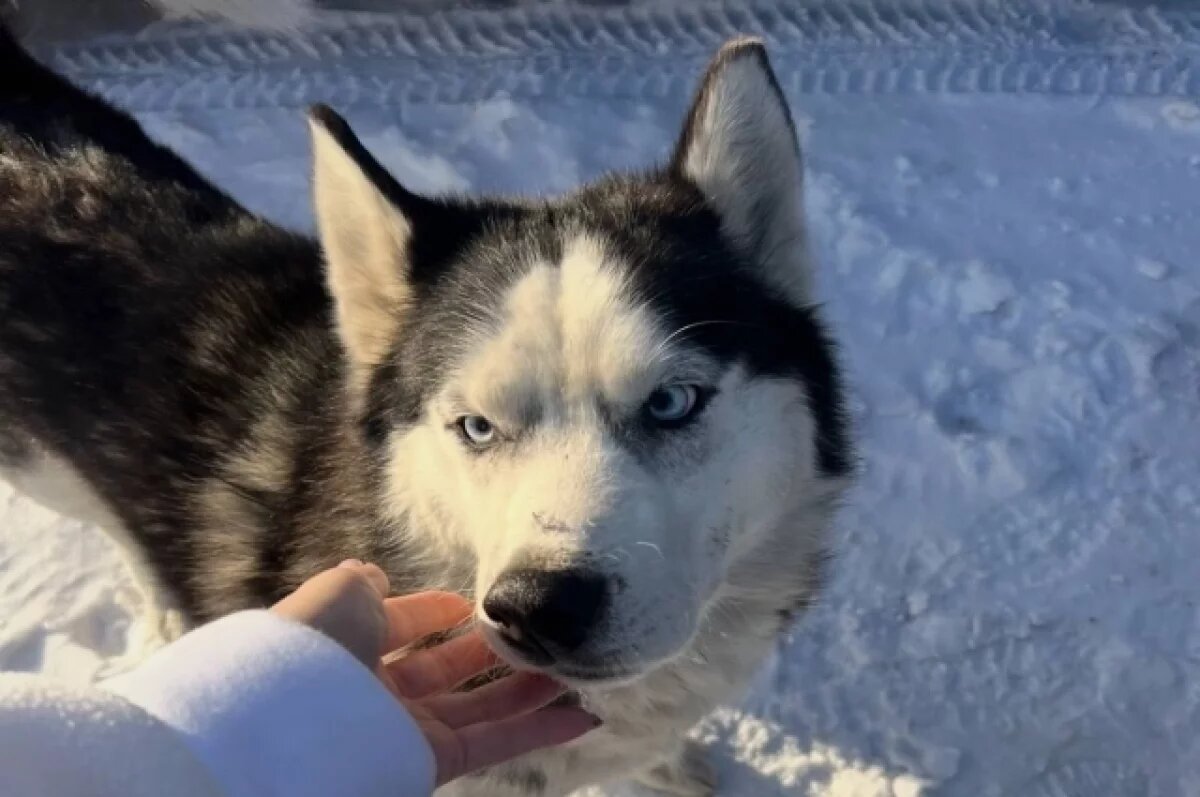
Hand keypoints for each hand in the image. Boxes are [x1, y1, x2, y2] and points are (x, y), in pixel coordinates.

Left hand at [272, 560, 599, 784]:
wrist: (287, 720)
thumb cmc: (309, 645)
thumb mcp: (336, 594)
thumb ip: (361, 582)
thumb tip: (375, 572)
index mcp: (346, 648)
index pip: (399, 629)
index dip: (433, 614)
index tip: (469, 602)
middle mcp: (376, 693)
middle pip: (446, 671)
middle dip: (492, 651)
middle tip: (539, 632)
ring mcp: (405, 731)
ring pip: (480, 708)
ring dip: (530, 689)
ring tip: (576, 666)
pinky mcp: (431, 763)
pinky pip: (493, 745)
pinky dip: (538, 732)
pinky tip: (581, 716)